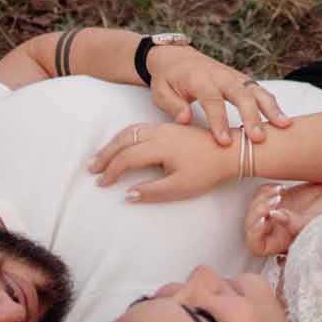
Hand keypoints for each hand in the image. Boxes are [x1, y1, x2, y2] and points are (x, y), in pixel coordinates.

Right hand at [87, 118, 241, 202]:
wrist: (230, 150)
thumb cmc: (207, 171)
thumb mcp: (181, 187)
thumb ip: (153, 191)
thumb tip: (128, 194)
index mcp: (160, 146)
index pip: (127, 157)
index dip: (112, 171)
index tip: (102, 184)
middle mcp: (159, 132)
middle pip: (124, 139)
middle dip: (105, 154)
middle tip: (91, 168)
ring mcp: (164, 127)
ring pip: (130, 131)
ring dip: (113, 143)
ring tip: (101, 157)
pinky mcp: (169, 127)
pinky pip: (139, 127)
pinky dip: (125, 136)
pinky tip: (121, 146)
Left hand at [144, 42, 292, 147]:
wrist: (175, 56)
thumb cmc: (167, 79)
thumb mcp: (160, 92)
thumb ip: (173, 106)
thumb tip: (186, 120)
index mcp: (198, 78)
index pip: (211, 99)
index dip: (218, 120)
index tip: (225, 141)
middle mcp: (220, 74)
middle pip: (240, 93)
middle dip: (251, 116)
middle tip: (258, 138)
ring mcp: (233, 76)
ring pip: (255, 90)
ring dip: (270, 108)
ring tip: (284, 126)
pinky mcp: (241, 79)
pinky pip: (259, 90)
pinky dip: (272, 104)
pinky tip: (283, 120)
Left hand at [244, 179, 321, 258]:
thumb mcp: (316, 223)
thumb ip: (295, 224)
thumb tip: (275, 216)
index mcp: (282, 242)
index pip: (256, 246)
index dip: (254, 234)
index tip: (264, 220)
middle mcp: (276, 230)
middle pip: (251, 225)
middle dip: (257, 211)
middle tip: (274, 202)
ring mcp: (276, 213)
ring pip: (254, 207)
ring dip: (262, 198)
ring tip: (279, 193)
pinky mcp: (279, 198)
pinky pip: (261, 193)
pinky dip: (267, 189)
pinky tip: (280, 189)